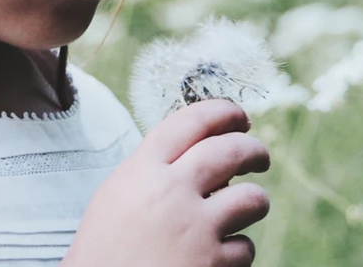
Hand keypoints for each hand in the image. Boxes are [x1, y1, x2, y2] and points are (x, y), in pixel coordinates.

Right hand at [63, 99, 270, 266]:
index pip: (192, 121)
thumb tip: (198, 155)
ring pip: (253, 199)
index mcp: (143, 171)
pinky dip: (236, 252)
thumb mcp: (115, 198)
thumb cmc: (103, 253)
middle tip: (259, 157)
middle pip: (231, 150)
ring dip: (254, 202)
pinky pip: (245, 247)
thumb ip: (152, 172)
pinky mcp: (213, 263)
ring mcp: (196, 228)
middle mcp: (172, 192)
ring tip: (246, 209)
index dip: (223, 112)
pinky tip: (220, 255)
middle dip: (254, 150)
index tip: (238, 116)